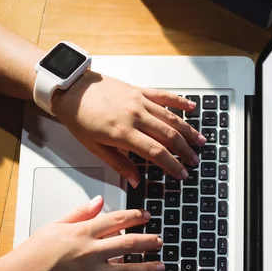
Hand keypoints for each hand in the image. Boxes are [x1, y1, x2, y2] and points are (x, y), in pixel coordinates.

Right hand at [0, 195, 164, 270]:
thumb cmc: (34, 252)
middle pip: (128, 245)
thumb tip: (99, 201)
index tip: (147, 216)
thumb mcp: (55, 224)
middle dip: (148, 242)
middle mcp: (90, 253)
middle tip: (160, 242)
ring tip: (160, 267)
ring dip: (147, 269)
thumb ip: (80, 213)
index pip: (116, 220)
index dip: (136, 217)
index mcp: (83, 233)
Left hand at [52, 72, 205, 187]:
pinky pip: (163, 96)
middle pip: (168, 136)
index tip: (182, 174)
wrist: (71, 89)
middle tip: (194, 162)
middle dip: (184, 151)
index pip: (155, 152)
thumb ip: (119, 164)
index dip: (172, 165)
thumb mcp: (95, 148)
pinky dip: (179, 101)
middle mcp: (135, 116)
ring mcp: (138, 101)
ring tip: (200, 141)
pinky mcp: (138, 90)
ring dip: (188, 130)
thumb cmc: (79, 118)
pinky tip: (192, 107)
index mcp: (123, 133)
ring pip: (170, 117)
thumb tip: (135, 181)